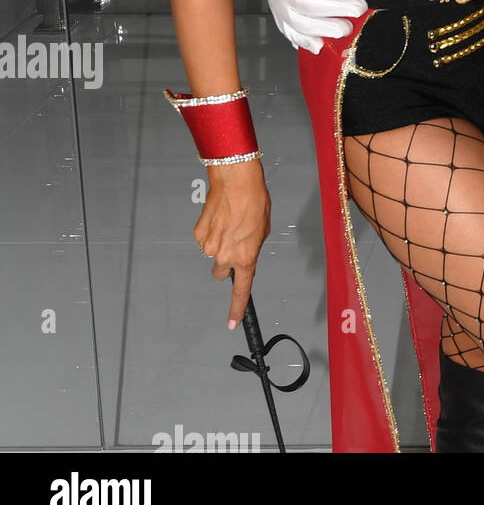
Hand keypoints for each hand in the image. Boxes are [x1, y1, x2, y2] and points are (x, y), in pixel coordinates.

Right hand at [194, 161, 270, 328]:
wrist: (235, 181)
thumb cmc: (254, 200)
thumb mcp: (263, 228)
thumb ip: (253, 247)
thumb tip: (244, 252)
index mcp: (246, 257)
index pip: (241, 290)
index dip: (236, 309)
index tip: (233, 323)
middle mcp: (225, 257)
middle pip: (221, 272)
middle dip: (227, 263)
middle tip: (234, 243)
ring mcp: (209, 247)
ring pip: (213, 255)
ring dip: (219, 244)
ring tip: (230, 222)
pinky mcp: (198, 235)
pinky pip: (205, 240)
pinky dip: (211, 232)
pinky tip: (219, 217)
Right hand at [258, 0, 367, 52]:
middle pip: (309, 7)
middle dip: (337, 9)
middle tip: (360, 8)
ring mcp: (282, 8)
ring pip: (302, 24)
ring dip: (325, 29)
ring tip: (347, 27)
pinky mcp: (283, 17)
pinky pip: (291, 33)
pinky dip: (304, 42)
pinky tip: (319, 46)